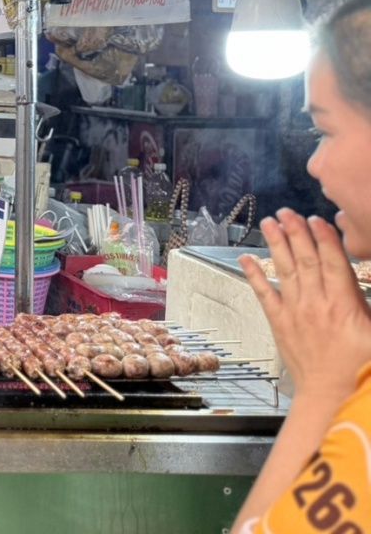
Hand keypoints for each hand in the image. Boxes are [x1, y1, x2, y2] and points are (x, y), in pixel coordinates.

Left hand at [240, 208, 370, 400]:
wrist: (332, 393)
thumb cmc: (360, 366)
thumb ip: (370, 303)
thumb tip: (368, 282)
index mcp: (344, 304)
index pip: (333, 262)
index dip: (324, 238)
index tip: (317, 219)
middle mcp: (316, 303)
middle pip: (305, 259)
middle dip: (296, 232)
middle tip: (287, 211)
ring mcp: (295, 311)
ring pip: (284, 270)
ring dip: (276, 244)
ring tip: (269, 223)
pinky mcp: (279, 322)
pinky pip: (264, 294)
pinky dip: (254, 274)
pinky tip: (246, 258)